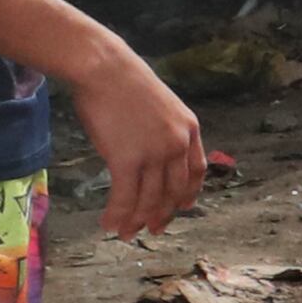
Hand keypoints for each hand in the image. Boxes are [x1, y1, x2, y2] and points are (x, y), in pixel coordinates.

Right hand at [58, 41, 206, 239]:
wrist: (105, 69)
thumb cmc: (124, 83)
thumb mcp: (160, 106)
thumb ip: (163, 132)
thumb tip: (153, 155)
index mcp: (189, 129)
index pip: (196, 171)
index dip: (189, 194)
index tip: (182, 207)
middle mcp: (177, 144)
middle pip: (174, 191)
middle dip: (162, 214)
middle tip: (151, 229)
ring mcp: (154, 153)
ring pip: (149, 199)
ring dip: (136, 220)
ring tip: (125, 233)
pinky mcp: (127, 160)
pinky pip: (125, 197)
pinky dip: (118, 214)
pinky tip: (108, 223)